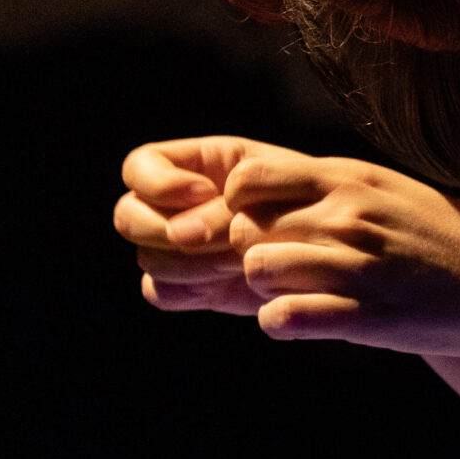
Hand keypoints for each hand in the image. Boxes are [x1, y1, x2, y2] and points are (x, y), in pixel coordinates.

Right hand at [116, 136, 298, 317]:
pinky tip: (227, 284)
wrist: (331, 249)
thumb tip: (180, 234)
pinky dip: (190, 290)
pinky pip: (159, 291)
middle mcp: (171, 208)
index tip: (205, 192)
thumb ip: (228, 199)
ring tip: (240, 259)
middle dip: (173, 230)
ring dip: (191, 262)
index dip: (161, 183)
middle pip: (128, 215)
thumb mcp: (278, 185)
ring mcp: (173, 248)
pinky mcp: (184, 285)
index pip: (140, 167)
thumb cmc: (311, 201)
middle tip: (228, 239)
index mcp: (190, 167)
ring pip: (146, 256)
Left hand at [119, 139, 459, 356]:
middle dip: (239, 253)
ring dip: (260, 288)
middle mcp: (351, 218)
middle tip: (257, 271)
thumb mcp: (386, 190)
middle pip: (244, 228)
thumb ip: (325, 186)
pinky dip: (281, 322)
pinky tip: (302, 319)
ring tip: (287, 292)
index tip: (248, 226)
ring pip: (257, 270)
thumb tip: (253, 186)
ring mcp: (360, 267)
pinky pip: (286, 318)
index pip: (249, 180)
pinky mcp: (369, 317)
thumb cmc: (437, 235)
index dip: (233, 206)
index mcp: (351, 181)